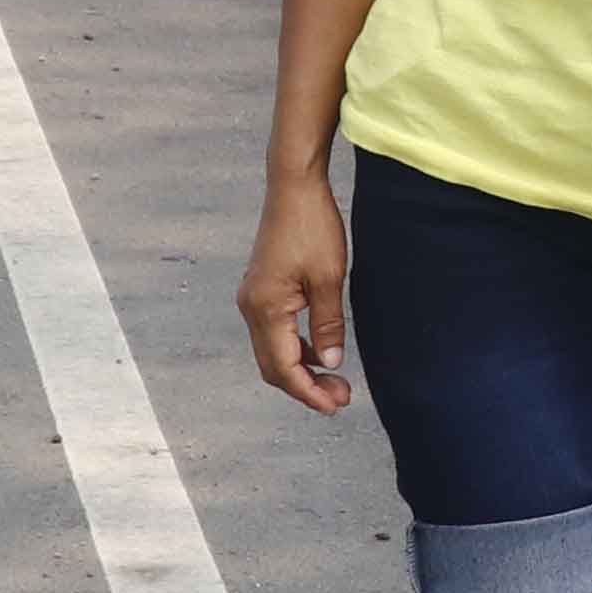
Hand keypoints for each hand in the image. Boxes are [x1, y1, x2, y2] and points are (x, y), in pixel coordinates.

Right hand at [238, 169, 355, 413]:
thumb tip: (330, 363)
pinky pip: (274, 332)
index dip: (309, 392)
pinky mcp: (261, 289)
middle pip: (272, 366)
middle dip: (305, 386)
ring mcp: (253, 298)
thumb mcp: (330, 278)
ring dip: (301, 369)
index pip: (284, 367)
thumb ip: (328, 324)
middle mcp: (251, 307)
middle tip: (341, 398)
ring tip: (335, 380)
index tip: (336, 405)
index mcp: (266, 308)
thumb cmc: (313, 227)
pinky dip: (295, 348)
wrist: (294, 187)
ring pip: (272, 351)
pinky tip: (321, 350)